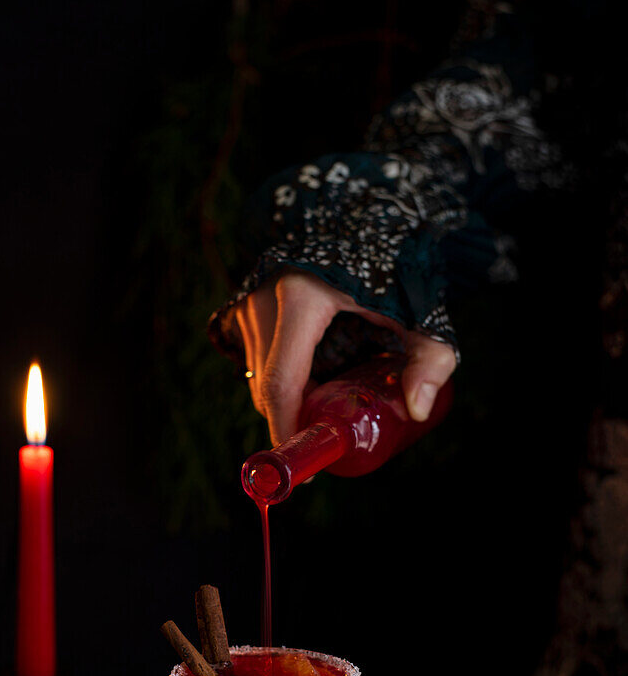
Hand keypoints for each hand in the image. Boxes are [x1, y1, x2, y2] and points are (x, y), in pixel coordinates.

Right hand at [234, 270, 456, 445]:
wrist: (357, 211)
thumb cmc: (389, 256)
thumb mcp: (418, 307)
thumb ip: (429, 356)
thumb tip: (416, 410)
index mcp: (300, 299)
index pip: (281, 383)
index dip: (287, 430)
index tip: (303, 464)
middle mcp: (263, 299)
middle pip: (267, 387)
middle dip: (293, 421)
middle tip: (327, 440)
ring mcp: (249, 300)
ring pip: (258, 375)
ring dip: (288, 399)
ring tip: (328, 404)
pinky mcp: (245, 303)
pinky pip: (256, 357)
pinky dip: (280, 377)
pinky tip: (313, 378)